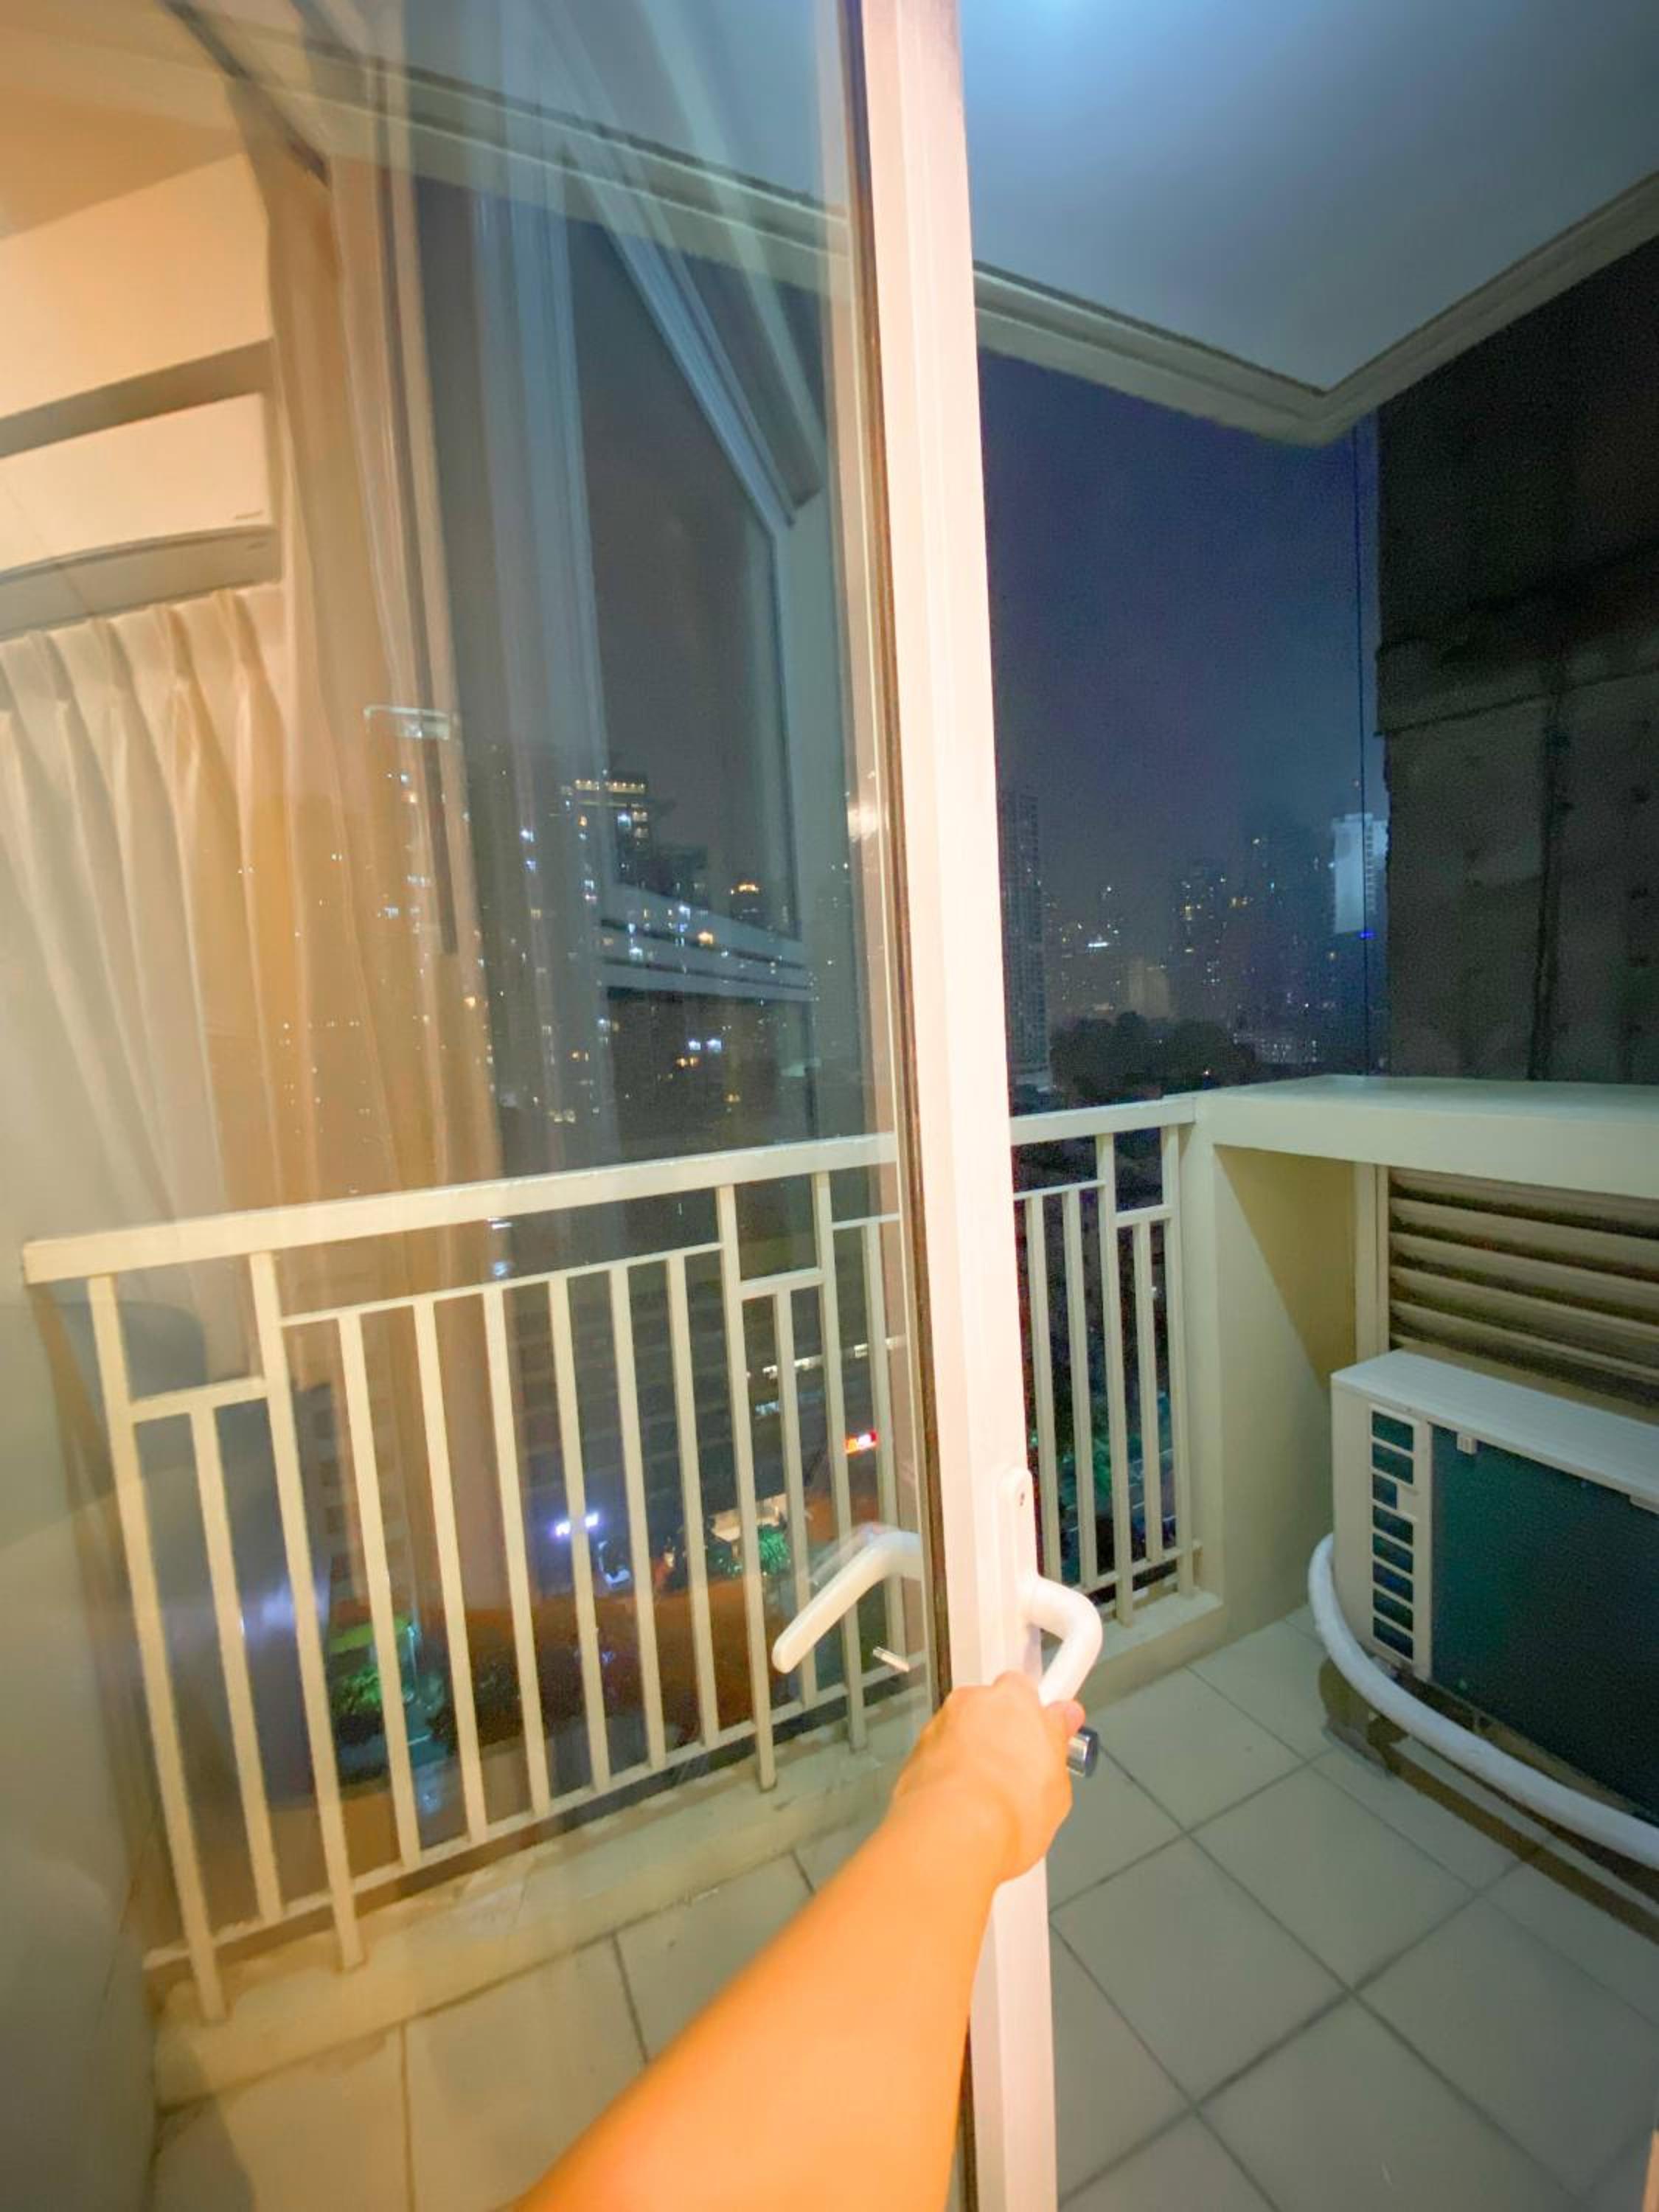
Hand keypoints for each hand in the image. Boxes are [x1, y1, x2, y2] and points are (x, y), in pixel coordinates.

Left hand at [888, 1672, 1083, 1883]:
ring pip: (962, 1729)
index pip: (1029, 1692)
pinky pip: (939, 1751)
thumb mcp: (1056, 1788)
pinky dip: (948, 1769)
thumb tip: (1059, 1732)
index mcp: (1015, 1700)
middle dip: (1001, 1731)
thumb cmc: (1008, 1810)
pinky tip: (961, 1802)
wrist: (954, 1833)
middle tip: (1015, 1772)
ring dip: (971, 1750)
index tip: (1043, 1732)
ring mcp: (941, 1723)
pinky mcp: (916, 1749)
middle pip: (991, 1707)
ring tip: (987, 1795)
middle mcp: (974, 1701)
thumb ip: (1056, 1747)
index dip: (1036, 1715)